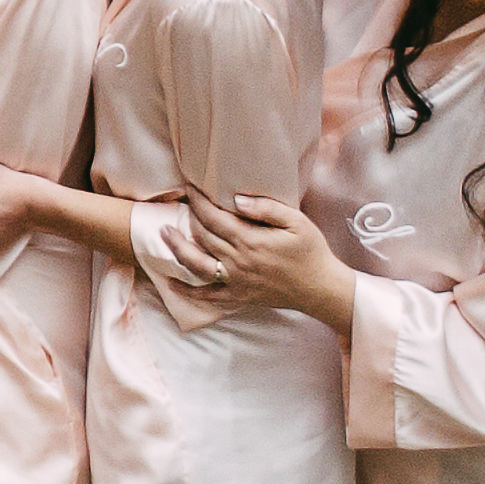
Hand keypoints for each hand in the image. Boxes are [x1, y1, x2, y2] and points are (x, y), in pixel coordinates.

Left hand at [175, 189, 353, 324]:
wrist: (320, 288)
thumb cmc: (311, 252)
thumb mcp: (296, 222)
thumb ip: (266, 208)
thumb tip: (236, 199)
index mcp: (250, 240)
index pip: (214, 217)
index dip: (199, 201)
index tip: (189, 187)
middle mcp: (237, 261)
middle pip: (202, 236)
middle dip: (188, 218)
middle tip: (178, 203)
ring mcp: (235, 281)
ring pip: (197, 264)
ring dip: (177, 249)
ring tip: (164, 234)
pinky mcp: (238, 297)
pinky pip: (207, 296)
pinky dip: (187, 292)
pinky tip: (171, 284)